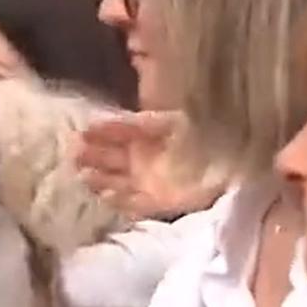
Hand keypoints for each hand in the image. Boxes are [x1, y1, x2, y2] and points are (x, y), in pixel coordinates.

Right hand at [75, 111, 225, 219]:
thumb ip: (139, 120)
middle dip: (91, 156)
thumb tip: (112, 103)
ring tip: (83, 176)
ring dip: (99, 179)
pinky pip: (133, 203)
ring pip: (116, 181)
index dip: (99, 133)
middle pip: (110, 159)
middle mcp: (142, 160)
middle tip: (73, 154)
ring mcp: (148, 183)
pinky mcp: (158, 203)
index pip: (115, 134)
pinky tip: (104, 197)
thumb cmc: (203, 137)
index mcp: (144, 137)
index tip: (81, 131)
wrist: (233, 164)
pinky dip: (118, 201)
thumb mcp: (170, 122)